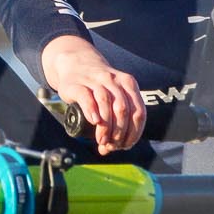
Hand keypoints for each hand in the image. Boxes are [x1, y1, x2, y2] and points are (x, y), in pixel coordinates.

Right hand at [40, 35, 145, 154]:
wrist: (74, 64)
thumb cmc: (97, 87)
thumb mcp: (112, 97)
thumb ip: (114, 121)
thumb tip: (107, 149)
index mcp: (128, 84)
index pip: (138, 112)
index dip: (133, 133)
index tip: (125, 145)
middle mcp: (114, 80)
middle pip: (122, 109)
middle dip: (119, 132)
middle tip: (111, 145)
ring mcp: (95, 80)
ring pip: (106, 103)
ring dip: (105, 126)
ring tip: (101, 140)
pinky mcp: (77, 84)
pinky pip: (87, 97)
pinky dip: (92, 111)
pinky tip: (94, 121)